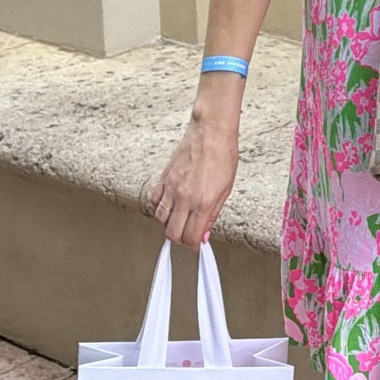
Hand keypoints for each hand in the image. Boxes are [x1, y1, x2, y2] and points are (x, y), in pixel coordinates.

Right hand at [142, 115, 238, 247]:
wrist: (210, 133)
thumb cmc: (223, 157)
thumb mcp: (225, 190)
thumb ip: (212, 215)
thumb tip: (204, 233)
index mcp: (203, 203)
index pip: (190, 237)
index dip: (193, 245)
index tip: (195, 245)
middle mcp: (184, 199)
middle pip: (172, 232)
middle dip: (180, 239)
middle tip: (187, 236)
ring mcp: (171, 188)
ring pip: (160, 219)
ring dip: (168, 224)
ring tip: (178, 221)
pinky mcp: (163, 178)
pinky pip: (154, 201)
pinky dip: (159, 208)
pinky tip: (168, 206)